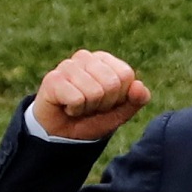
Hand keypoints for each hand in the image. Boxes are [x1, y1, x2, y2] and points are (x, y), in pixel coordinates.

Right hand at [34, 49, 150, 139]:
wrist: (63, 134)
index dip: (120, 96)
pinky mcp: (52, 79)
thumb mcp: (121, 112)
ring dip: (88, 108)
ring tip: (78, 106)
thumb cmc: (92, 118)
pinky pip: (77, 99)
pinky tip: (66, 107)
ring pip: (95, 92)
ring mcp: (67, 66)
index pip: (126, 75)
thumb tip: (139, 85)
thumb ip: (137, 99)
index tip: (107, 102)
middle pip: (112, 83)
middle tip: (91, 106)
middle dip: (104, 103)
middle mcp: (85, 57)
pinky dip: (75, 110)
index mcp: (104, 60)